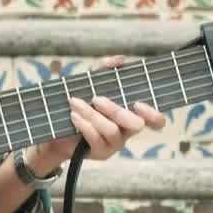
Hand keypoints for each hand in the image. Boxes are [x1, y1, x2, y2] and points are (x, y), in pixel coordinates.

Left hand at [28, 56, 167, 170]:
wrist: (56, 127)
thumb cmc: (80, 103)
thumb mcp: (90, 82)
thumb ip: (103, 69)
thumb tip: (121, 59)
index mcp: (131, 114)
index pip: (156, 121)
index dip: (153, 115)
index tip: (138, 104)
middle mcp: (127, 131)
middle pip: (136, 125)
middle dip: (116, 110)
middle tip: (97, 99)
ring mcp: (115, 144)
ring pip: (112, 130)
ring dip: (92, 115)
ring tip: (75, 103)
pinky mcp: (101, 152)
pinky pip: (96, 139)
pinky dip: (84, 125)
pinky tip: (74, 116)